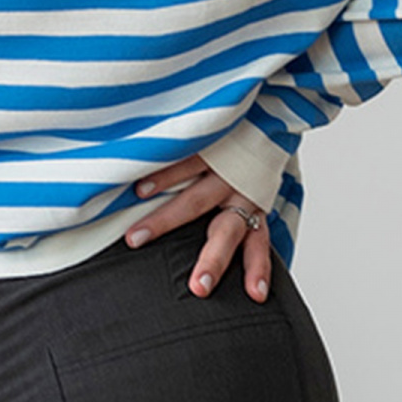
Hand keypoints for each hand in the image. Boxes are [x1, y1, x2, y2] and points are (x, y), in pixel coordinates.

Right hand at [123, 155, 273, 299]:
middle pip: (227, 231)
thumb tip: (216, 253)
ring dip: (165, 221)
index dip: (258, 269)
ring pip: (196, 200)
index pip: (258, 243)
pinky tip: (140, 191)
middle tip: (197, 288)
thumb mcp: (257, 185)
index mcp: (254, 205)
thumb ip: (242, 215)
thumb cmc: (251, 155)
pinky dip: (162, 176)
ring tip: (135, 239)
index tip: (256, 296)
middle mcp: (241, 191)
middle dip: (213, 260)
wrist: (266, 105)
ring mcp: (224, 168)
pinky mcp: (210, 143)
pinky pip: (184, 162)